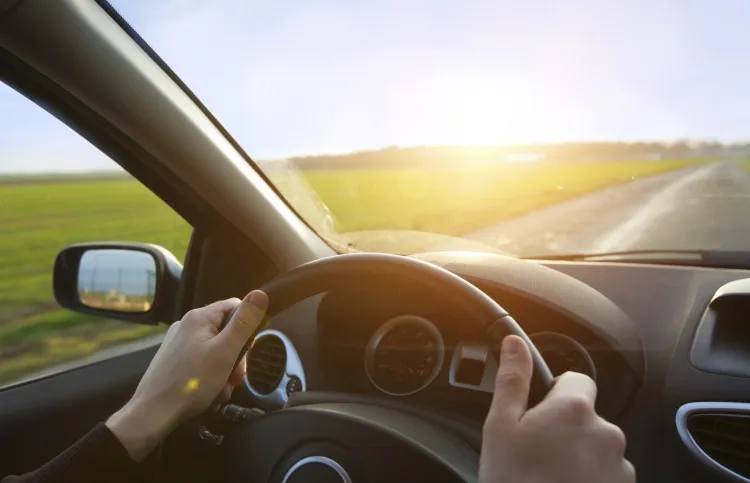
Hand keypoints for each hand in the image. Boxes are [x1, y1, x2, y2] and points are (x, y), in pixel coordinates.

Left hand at [106, 290, 268, 460]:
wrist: (153, 414)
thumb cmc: (192, 382)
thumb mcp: (226, 352)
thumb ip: (244, 323)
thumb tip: (261, 293)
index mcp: (199, 317)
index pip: (235, 307)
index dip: (248, 326)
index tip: (250, 350)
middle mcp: (187, 325)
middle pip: (225, 331)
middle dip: (236, 356)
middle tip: (237, 379)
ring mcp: (178, 343)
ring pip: (215, 349)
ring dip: (225, 370)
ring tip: (223, 390)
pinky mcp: (173, 360)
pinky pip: (201, 361)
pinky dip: (211, 376)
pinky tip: (211, 393)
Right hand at [479, 335, 634, 482]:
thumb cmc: (515, 482)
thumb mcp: (500, 427)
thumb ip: (513, 380)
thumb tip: (514, 343)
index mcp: (574, 409)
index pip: (576, 379)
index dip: (554, 394)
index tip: (538, 414)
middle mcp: (606, 432)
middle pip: (587, 415)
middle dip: (566, 428)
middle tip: (537, 451)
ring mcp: (619, 465)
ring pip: (598, 446)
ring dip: (580, 454)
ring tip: (551, 476)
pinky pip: (608, 473)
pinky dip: (591, 478)